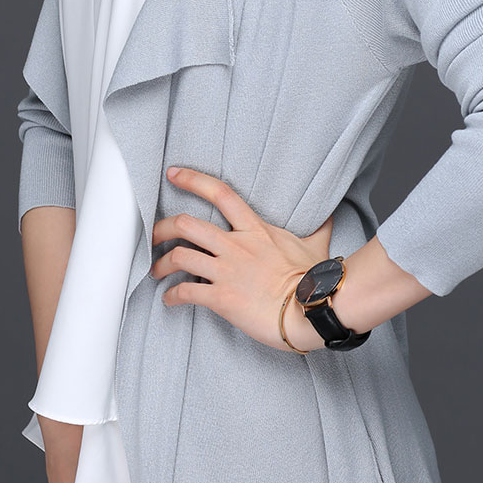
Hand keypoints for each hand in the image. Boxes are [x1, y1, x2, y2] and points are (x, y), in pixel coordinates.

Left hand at [150, 166, 334, 350]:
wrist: (312, 309)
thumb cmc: (314, 279)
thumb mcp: (315, 245)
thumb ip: (317, 229)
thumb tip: (328, 217)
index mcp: (255, 229)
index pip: (219, 193)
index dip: (192, 180)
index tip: (173, 173)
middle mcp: (236, 245)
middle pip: (186, 224)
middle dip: (162, 228)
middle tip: (154, 235)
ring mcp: (227, 271)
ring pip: (179, 256)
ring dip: (161, 263)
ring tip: (157, 270)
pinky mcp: (221, 298)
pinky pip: (186, 292)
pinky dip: (172, 296)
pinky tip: (170, 300)